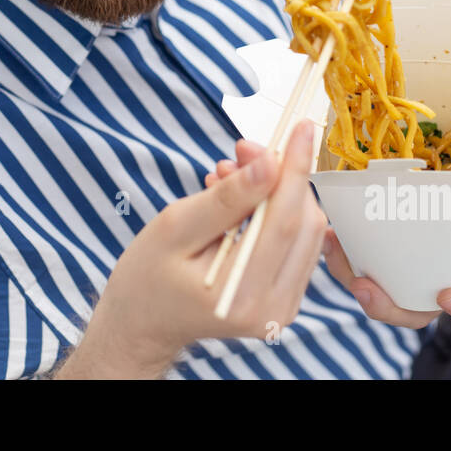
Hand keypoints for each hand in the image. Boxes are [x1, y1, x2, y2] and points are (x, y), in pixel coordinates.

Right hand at [69, 121, 327, 377]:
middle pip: (304, 224)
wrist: (144, 324)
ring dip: (279, 192)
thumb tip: (270, 163)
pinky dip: (277, 213)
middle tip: (241, 149)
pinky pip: (297, 246)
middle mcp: (272, 309)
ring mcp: (282, 310)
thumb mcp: (175, 227)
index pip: (285, 220)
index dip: (296, 168)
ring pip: (307, 232)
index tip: (303, 126)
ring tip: (231, 175)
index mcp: (241, 294)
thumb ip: (226, 198)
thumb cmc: (147, 276)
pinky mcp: (285, 302)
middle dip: (282, 175)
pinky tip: (241, 200)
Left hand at [207, 156, 450, 329]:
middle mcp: (435, 277)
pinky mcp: (372, 253)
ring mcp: (402, 269)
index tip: (448, 296)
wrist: (430, 151)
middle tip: (370, 287)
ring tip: (337, 254)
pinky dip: (339, 256)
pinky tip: (330, 234)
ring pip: (379, 296)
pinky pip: (353, 267)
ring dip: (354, 283)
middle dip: (391, 309)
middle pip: (417, 312)